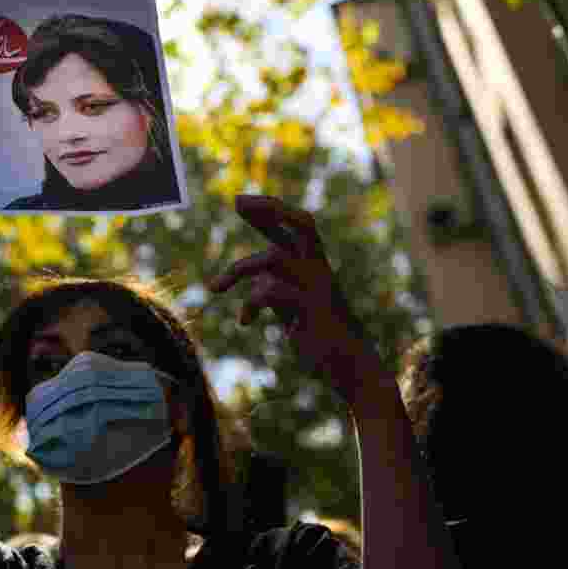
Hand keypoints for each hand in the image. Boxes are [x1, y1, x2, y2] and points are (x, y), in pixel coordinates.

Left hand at [209, 195, 393, 408]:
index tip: (240, 200)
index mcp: (314, 264)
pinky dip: (249, 303)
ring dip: (237, 269)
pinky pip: (270, 292)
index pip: (295, 226)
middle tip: (237, 202)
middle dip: (268, 209)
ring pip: (272, 258)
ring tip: (216, 288)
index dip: (269, 210)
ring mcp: (317, 287)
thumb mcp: (292, 305)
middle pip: (301, 223)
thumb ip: (276, 286)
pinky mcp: (311, 309)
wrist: (351, 368)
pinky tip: (245, 322)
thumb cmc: (319, 334)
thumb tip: (253, 282)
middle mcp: (318, 268)